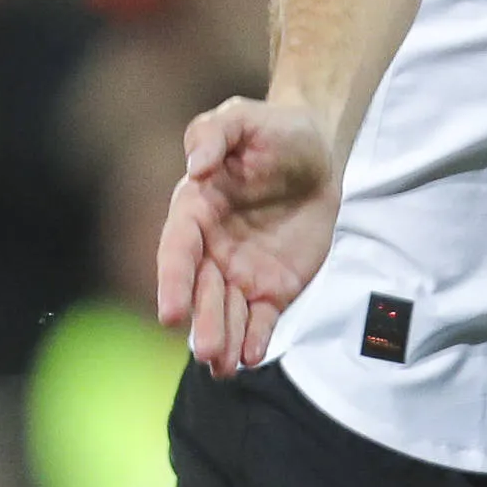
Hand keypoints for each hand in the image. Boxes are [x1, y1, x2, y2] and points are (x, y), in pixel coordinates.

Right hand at [157, 96, 346, 376]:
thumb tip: (196, 166)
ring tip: (224, 368)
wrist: (316, 150)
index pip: (176, 252)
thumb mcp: (242, 118)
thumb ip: (213, 135)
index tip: (170, 314)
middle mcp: (210, 249)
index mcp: (193, 213)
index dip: (172, 283)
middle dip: (203, 323)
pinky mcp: (272, 286)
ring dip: (224, 340)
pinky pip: (261, 318)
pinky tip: (252, 357)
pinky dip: (256, 338)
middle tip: (207, 352)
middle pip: (201, 292)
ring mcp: (239, 272)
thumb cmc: (272, 130)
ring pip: (226, 311)